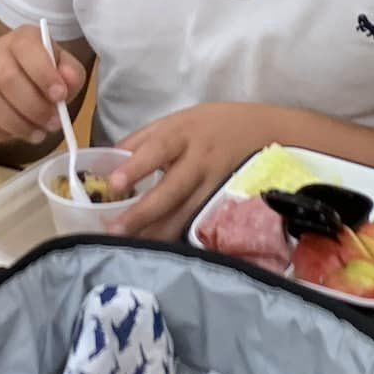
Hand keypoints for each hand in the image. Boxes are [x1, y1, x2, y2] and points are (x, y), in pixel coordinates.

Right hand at [0, 24, 84, 148]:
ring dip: (16, 124)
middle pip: (5, 78)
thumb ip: (71, 74)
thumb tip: (67, 80)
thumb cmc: (44, 76)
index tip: (60, 96)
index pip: (27, 48)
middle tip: (52, 123)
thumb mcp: (65, 71)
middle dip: (33, 107)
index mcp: (22, 39)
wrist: (18, 81)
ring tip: (37, 132)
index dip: (43, 74)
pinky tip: (13, 134)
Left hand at [109, 103, 278, 239]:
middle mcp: (200, 161)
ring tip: (133, 250)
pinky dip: (181, 238)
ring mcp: (215, 186)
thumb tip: (105, 163)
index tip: (114, 183)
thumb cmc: (211, 125)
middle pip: (172, 190)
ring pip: (186, 214)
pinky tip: (163, 253)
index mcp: (183, 134)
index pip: (158, 149)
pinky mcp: (226, 205)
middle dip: (143, 213)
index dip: (137, 166)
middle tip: (116, 232)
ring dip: (159, 234)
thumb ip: (140, 141)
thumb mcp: (177, 120)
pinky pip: (201, 224)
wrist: (267, 132)